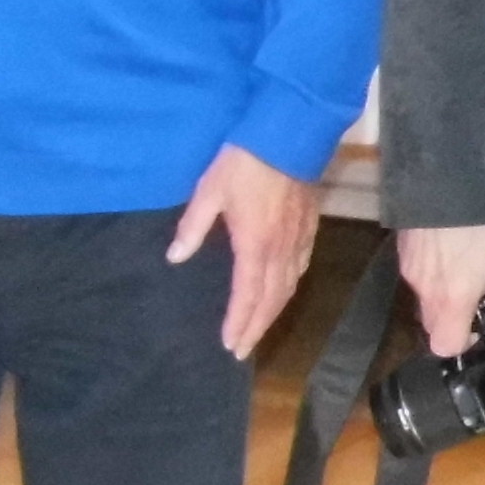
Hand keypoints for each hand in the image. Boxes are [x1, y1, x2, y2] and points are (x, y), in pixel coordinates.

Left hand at [170, 146, 319, 356]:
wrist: (290, 134)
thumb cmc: (245, 161)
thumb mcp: (209, 191)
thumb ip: (192, 227)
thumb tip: (175, 257)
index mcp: (254, 244)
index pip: (246, 295)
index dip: (239, 322)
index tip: (230, 345)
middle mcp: (280, 249)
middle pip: (270, 299)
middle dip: (256, 327)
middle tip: (243, 350)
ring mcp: (298, 239)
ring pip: (288, 286)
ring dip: (273, 312)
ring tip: (259, 329)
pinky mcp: (309, 227)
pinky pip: (301, 266)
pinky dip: (291, 286)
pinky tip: (285, 290)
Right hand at [397, 220, 484, 359]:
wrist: (447, 176)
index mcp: (454, 299)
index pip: (444, 346)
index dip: (462, 343)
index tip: (479, 324)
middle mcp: (425, 290)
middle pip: (432, 324)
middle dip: (452, 318)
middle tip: (476, 294)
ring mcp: (409, 269)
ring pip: (423, 298)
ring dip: (441, 293)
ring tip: (464, 265)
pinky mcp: (402, 249)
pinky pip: (415, 273)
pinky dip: (430, 271)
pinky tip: (449, 245)